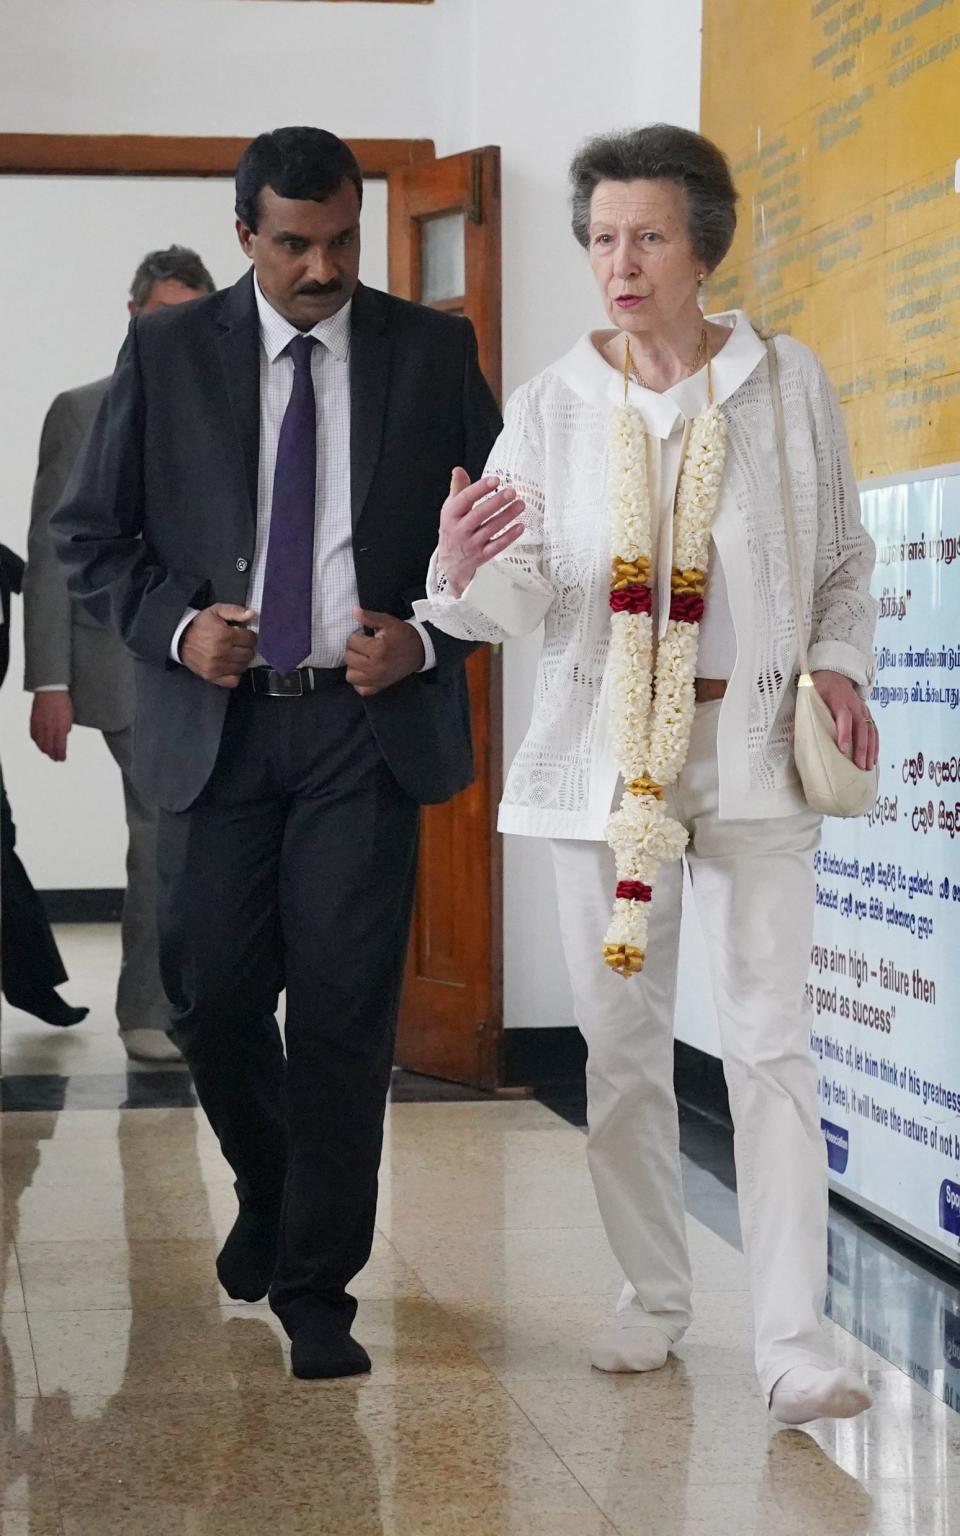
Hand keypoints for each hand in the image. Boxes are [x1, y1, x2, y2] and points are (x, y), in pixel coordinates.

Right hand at [31, 691, 73, 761]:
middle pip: (48, 748)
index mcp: (60, 728)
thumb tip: (63, 737)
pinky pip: (33, 736)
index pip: (60, 748)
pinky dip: (37, 742)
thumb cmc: (62, 702)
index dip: (61, 756)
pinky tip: (40, 743)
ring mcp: (40, 726)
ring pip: (40, 744)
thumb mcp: (69, 718)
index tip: (62, 759)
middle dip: (52, 756)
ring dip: (44, 750)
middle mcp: (49, 728)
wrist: (50, 691)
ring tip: (48, 752)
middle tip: (55, 759)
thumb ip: (65, 729)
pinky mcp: (33, 722)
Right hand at [179, 604, 256, 687]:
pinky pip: (233, 681)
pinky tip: (231, 665)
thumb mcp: (216, 611)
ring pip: (243, 666)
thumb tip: (252, 614)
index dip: (251, 636)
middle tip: (241, 644)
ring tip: (236, 653)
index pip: (251, 639)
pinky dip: (235, 674)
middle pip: (248, 654)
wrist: (180, 639)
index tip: (245, 635)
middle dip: (248, 648)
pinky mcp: (211, 676)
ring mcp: (216, 666)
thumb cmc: (200, 625)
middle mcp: (221, 652)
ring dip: (243, 660)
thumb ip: (235, 611)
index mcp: (224, 635)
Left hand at [344, 608, 424, 696]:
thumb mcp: (388, 622)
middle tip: (364, 646)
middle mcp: (375, 666)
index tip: (365, 636)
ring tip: (363, 659)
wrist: (420, 650)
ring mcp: (376, 679)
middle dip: (354, 650)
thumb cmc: (402, 635)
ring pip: (350, 675)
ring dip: (354, 666)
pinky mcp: (379, 686)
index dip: (356, 636)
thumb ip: (369, 617)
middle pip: (348, 658)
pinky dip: (360, 682)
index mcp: (377, 649)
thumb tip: (354, 611)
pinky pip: (361, 689)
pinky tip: (365, 672)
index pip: (351, 642)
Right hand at [438, 467, 524, 595]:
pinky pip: (497, 546)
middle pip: (479, 514)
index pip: (465, 499)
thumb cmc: (453, 529)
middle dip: (496, 502)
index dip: (480, 488)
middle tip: (511, 492)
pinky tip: (520, 526)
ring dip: (507, 516)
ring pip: (491, 529)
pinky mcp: (481, 556)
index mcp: (451, 515)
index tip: (494, 480)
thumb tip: (458, 470)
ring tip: (520, 504)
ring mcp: (471, 544)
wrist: (450, 562)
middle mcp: (459, 530)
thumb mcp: (451, 508)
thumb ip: (458, 489)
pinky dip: (509, 536)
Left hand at [811, 670, 878, 770]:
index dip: (844, 733)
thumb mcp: (809, 699)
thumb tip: (794, 741)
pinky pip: (874, 731)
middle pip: (860, 727)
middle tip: (858, 765)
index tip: (842, 749)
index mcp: (838, 701)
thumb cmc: (820, 689)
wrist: (834, 675)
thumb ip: (803, 719)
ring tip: (867, 767)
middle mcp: (854, 705)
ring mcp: (862, 710)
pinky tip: (873, 759)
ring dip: (869, 749)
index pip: (844, 717)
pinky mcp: (867, 714)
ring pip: (870, 731)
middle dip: (861, 747)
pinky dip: (875, 745)